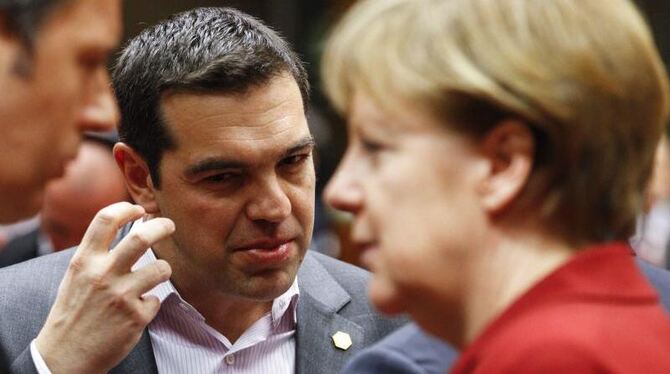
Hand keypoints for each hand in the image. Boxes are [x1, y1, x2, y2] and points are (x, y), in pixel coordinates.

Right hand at [34, 202, 174, 373]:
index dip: (127, 208)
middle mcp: (103, 274)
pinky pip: (156, 300)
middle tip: (169, 225)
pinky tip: (137, 310)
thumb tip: (129, 226)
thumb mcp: (77, 275)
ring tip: (157, 274)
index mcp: (84, 261)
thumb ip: (98, 253)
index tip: (140, 209)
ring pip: (161, 268)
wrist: (65, 355)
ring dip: (164, 269)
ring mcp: (121, 295)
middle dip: (162, 226)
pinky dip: (151, 303)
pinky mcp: (136, 316)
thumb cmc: (74, 312)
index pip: (106, 219)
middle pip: (142, 237)